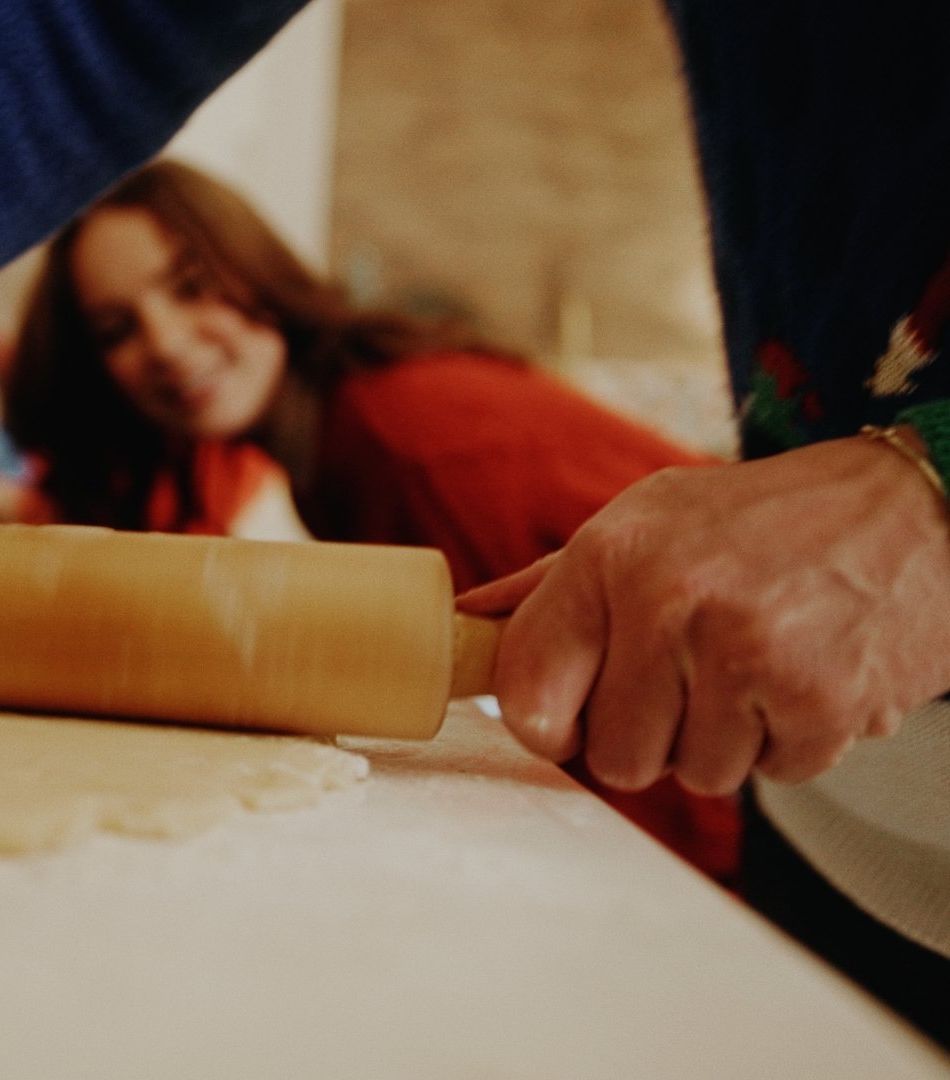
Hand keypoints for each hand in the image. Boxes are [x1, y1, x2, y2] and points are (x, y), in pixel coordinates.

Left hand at [458, 431, 949, 795]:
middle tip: (692, 679)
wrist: (916, 508)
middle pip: (613, 757)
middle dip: (650, 735)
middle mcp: (670, 603)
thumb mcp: (645, 521)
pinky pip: (771, 778)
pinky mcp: (821, 704)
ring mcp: (748, 655)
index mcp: (611, 556)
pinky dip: (789, 744)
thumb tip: (460, 626)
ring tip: (754, 669)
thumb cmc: (761, 521)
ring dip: (724, 741)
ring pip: (694, 774)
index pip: (528, 690)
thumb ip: (551, 587)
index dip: (544, 723)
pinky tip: (804, 679)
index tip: (567, 719)